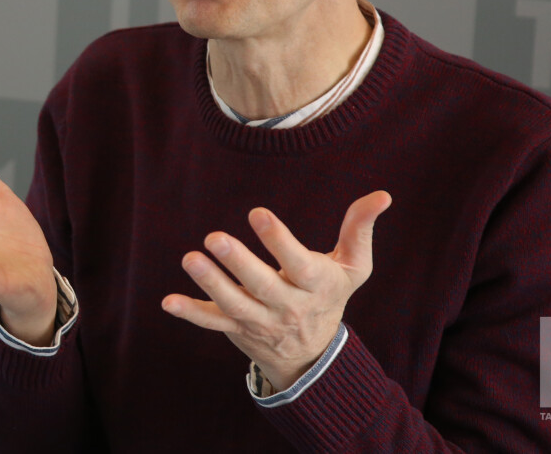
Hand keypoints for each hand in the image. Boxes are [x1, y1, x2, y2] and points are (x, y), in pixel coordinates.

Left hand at [161, 191, 390, 390]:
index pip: (298, 265)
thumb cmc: (328, 296)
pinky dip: (190, 314)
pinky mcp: (235, 330)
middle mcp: (287, 307)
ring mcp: (259, 321)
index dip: (279, 241)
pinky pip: (212, 323)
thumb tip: (382, 195)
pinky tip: (168, 301)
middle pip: (262, 287)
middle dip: (239, 264)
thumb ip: (360, 230)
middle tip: (215, 238)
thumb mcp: (352, 268)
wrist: (311, 356)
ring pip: (233, 305)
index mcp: (314, 286)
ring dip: (210, 284)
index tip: (257, 213)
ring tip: (191, 259)